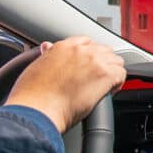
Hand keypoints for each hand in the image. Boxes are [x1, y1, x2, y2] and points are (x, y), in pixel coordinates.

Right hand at [4, 36, 125, 132]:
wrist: (37, 110)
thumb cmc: (32, 96)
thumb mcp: (36, 67)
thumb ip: (48, 55)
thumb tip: (48, 47)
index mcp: (64, 47)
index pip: (86, 42)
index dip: (90, 54)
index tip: (89, 65)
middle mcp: (81, 51)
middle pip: (104, 50)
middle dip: (103, 62)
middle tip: (98, 77)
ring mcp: (95, 61)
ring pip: (116, 61)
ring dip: (113, 72)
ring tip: (106, 84)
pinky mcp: (105, 75)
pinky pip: (121, 74)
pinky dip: (118, 83)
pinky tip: (110, 91)